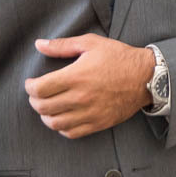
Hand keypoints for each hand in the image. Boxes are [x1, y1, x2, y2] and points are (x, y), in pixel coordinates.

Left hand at [25, 35, 154, 138]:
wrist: (146, 77)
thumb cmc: (119, 57)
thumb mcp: (91, 43)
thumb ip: (62, 45)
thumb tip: (39, 45)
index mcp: (76, 76)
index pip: (40, 89)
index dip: (29, 87)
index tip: (31, 83)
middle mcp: (81, 97)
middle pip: (43, 107)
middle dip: (34, 101)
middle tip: (37, 95)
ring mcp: (89, 113)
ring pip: (55, 123)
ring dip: (46, 116)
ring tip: (48, 107)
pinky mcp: (98, 123)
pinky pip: (72, 133)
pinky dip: (61, 128)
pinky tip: (63, 118)